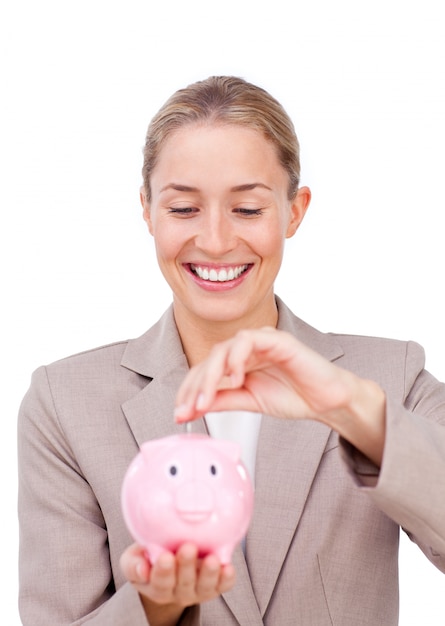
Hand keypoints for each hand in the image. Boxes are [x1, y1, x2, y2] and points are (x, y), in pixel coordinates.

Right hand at [120, 543, 235, 623]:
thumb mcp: (133, 559)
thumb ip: (134, 565)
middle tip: (188, 547)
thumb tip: (142, 570)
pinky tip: (228, 568)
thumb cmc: (148, 555)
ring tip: (212, 559)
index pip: (160, 583)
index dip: (163, 571)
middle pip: (184, 583)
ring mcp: (198, 590)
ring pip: (205, 587)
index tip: (165, 556)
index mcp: (157, 587)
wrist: (169, 559)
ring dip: (209, 574)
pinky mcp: (215, 585)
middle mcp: (178, 592)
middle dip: (186, 566)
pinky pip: (222, 585)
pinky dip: (226, 578)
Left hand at [174, 327, 385, 464]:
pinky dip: (236, 357)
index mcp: (236, 362)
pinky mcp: (276, 339)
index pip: (204, 372)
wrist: (327, 400)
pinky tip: (236, 378)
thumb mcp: (248, 402)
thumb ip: (221, 400)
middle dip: (195, 387)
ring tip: (206, 400)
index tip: (180, 414)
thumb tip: (190, 409)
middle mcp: (244, 349)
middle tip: (189, 410)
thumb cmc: (293, 396)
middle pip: (208, 360)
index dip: (189, 392)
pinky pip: (249, 339)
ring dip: (210, 375)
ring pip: (223, 349)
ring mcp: (260, 341)